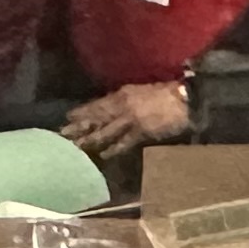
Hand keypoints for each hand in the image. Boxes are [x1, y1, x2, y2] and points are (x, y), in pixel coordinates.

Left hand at [63, 81, 192, 159]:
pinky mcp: (142, 130)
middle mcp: (123, 104)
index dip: (83, 111)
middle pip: (96, 116)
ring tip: (76, 146)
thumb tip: (112, 110)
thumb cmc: (166, 94)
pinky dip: (114, 148)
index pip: (98, 104)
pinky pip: (124, 141)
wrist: (185, 99)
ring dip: (91, 138)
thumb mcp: (140, 92)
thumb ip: (125, 101)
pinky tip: (104, 155)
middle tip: (62, 133)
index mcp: (123, 93)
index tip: (68, 117)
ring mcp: (131, 118)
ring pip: (106, 129)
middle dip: (79, 125)